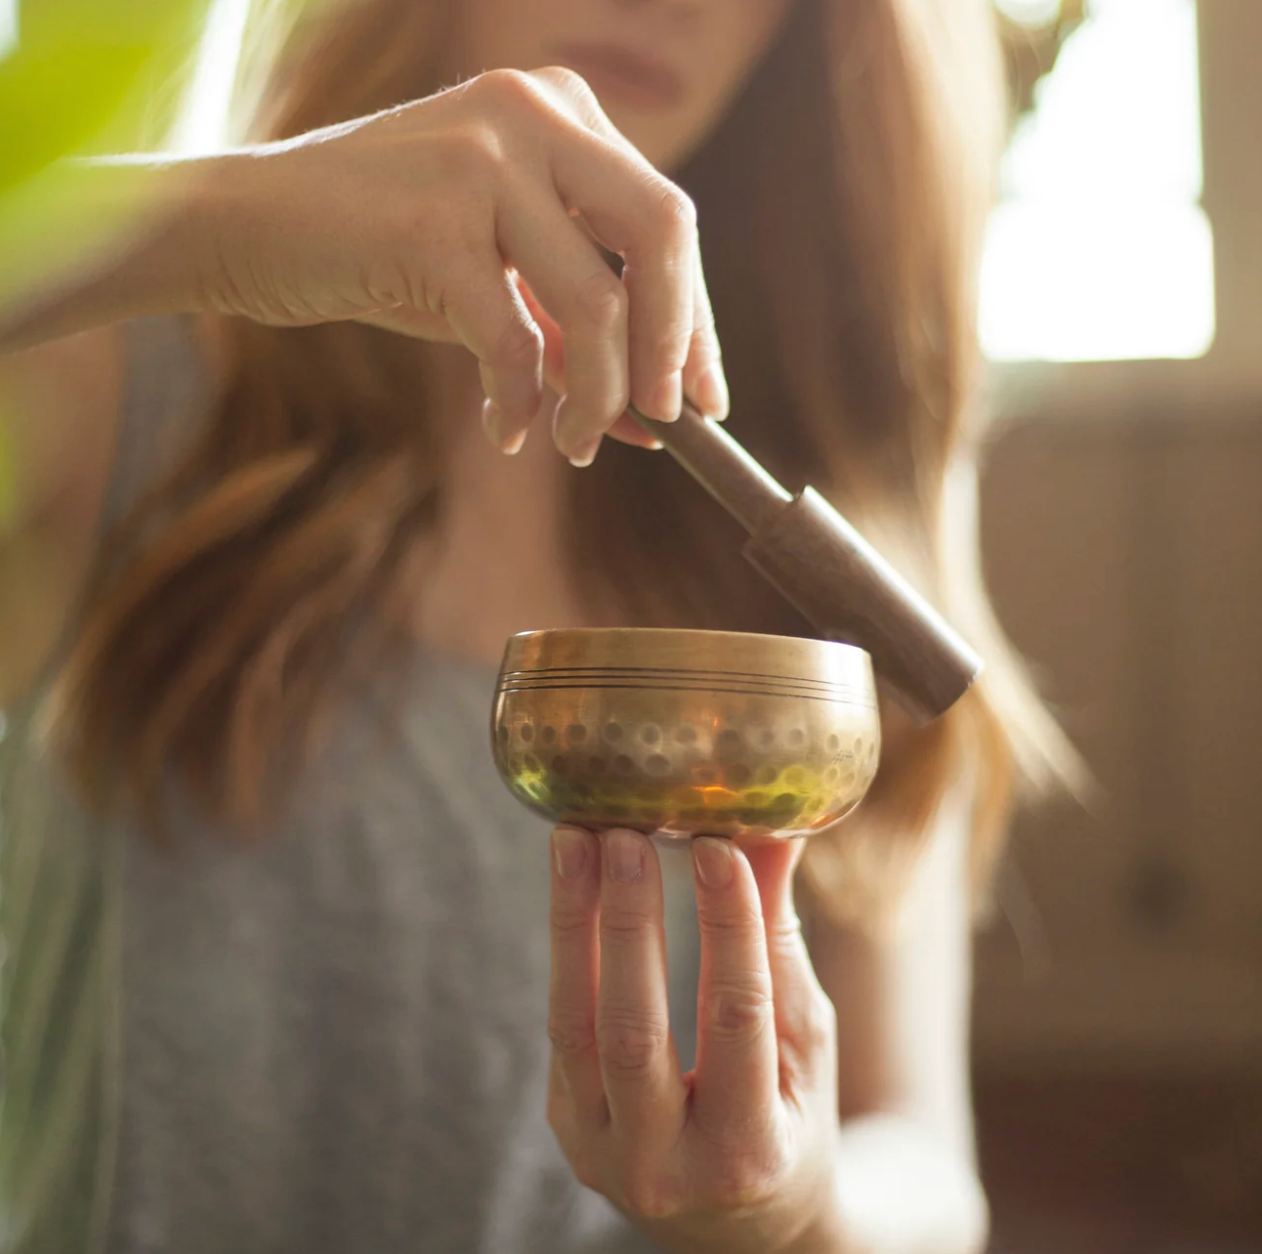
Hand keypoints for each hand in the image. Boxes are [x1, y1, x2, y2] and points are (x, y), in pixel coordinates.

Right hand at [196, 67, 727, 463]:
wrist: (251, 225)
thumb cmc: (385, 251)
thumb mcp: (502, 285)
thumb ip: (574, 335)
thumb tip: (654, 423)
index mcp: (564, 111)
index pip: (668, 221)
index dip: (697, 321)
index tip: (707, 398)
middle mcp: (534, 112)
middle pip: (663, 233)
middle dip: (675, 344)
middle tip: (665, 420)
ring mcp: (483, 156)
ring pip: (594, 301)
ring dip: (595, 396)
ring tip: (574, 445)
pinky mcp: (432, 219)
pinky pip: (511, 339)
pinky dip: (518, 400)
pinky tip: (506, 428)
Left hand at [547, 827, 845, 1253]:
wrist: (740, 1228)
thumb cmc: (788, 1119)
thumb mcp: (805, 1041)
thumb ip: (778, 939)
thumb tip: (770, 829)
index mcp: (749, 1150)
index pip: (736, 1018)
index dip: (727, 926)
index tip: (715, 845)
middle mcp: (666, 1166)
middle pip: (635, 1030)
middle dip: (629, 921)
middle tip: (626, 834)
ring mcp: (602, 1152)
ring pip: (577, 1024)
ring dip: (573, 922)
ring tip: (577, 839)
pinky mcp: (567, 1125)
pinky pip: (564, 1026)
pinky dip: (568, 948)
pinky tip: (572, 882)